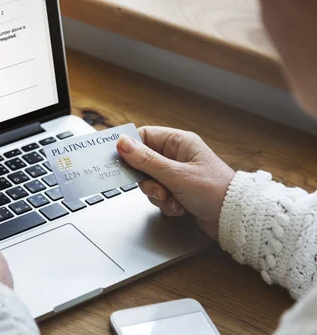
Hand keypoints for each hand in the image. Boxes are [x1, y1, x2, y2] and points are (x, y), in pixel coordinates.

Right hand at [117, 126, 234, 239]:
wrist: (234, 219)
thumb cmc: (215, 191)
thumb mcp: (176, 175)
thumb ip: (146, 160)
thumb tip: (122, 143)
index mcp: (179, 142)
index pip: (144, 137)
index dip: (131, 149)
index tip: (122, 162)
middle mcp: (177, 155)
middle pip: (143, 162)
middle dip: (148, 181)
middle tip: (159, 189)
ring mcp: (177, 173)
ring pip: (150, 181)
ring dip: (158, 195)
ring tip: (173, 201)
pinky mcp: (178, 190)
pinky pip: (159, 194)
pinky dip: (166, 204)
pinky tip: (180, 208)